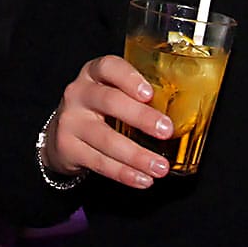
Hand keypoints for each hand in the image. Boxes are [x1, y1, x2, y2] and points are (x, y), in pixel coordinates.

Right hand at [42, 54, 172, 188]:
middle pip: (110, 102)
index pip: (108, 67)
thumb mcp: (112, 92)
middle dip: (140, 117)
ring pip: (106, 138)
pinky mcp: (67, 148)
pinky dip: (124, 173)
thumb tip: (186, 112)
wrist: (62, 132)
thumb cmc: (100, 108)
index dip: (129, 78)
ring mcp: (70, 121)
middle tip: (167, 131)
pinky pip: (99, 162)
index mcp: (94, 73)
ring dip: (136, 155)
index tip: (149, 94)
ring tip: (161, 167)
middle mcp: (79, 93)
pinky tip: (143, 179)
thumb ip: (138, 96)